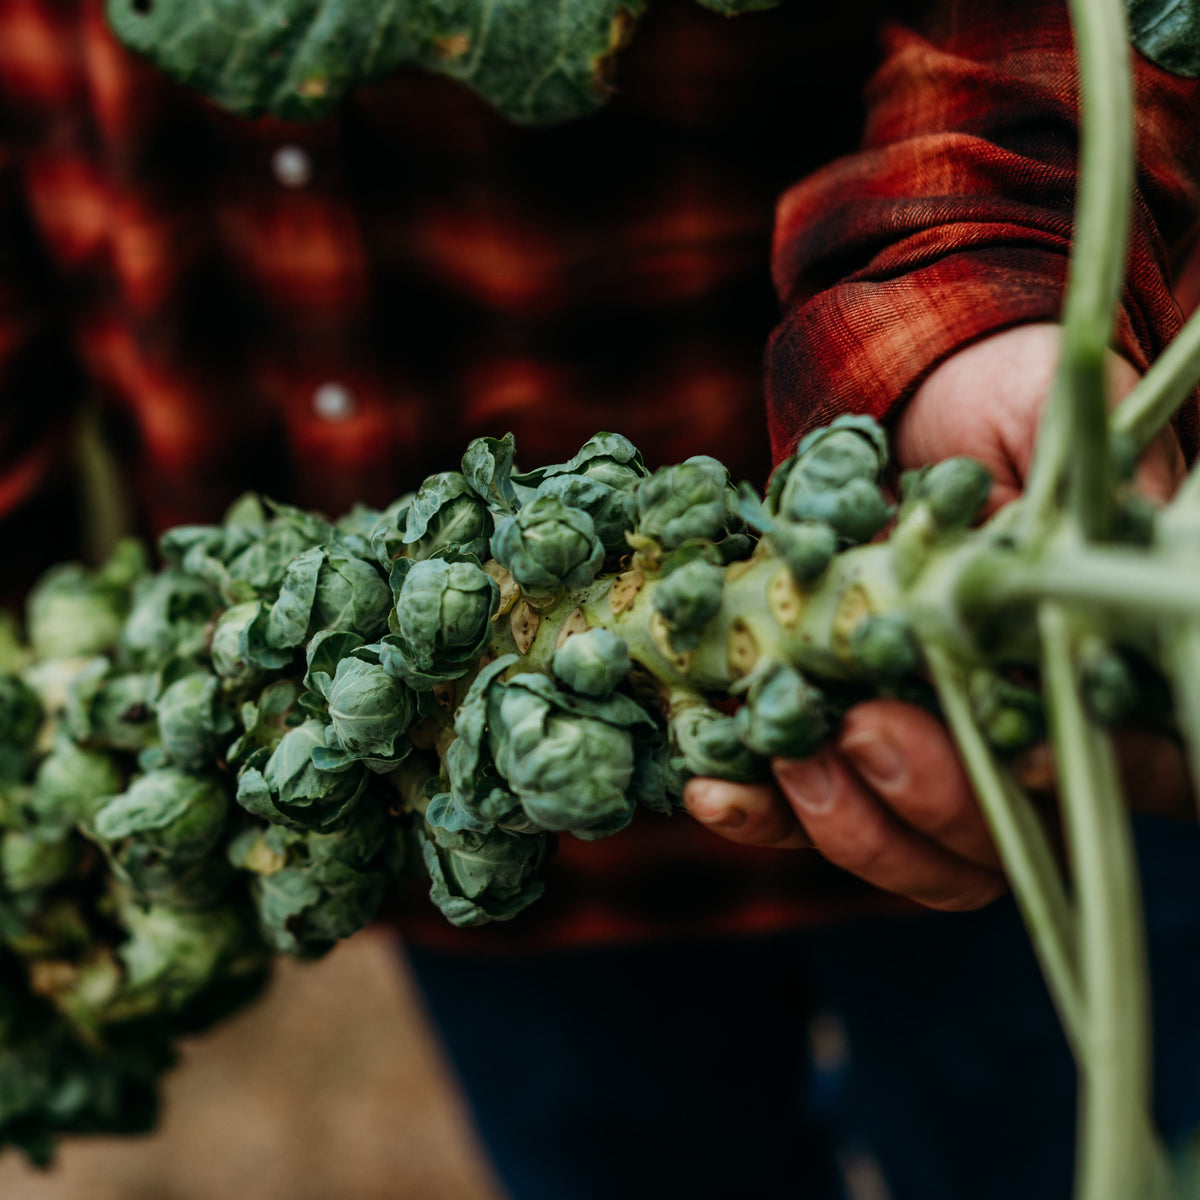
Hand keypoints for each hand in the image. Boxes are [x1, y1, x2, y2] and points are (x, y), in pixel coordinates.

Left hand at [684, 323, 1187, 911]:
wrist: (932, 398)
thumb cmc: (1021, 412)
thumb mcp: (1067, 440)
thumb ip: (1087, 509)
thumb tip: (1086, 569)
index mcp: (1103, 684)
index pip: (1126, 771)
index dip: (1082, 778)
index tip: (1024, 751)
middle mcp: (1020, 740)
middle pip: (1000, 842)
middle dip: (934, 800)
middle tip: (869, 731)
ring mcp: (922, 748)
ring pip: (900, 847)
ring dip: (839, 820)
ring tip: (790, 758)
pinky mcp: (834, 738)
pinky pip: (799, 810)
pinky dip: (758, 809)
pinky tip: (711, 791)